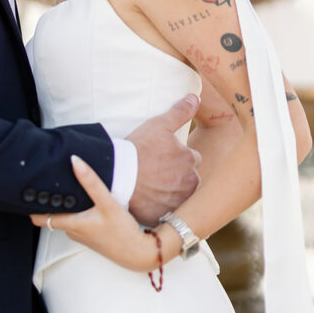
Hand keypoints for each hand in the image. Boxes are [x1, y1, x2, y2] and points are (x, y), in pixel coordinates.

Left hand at [31, 156, 156, 271]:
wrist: (139, 253)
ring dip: (63, 205)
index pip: (40, 218)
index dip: (32, 206)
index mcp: (72, 224)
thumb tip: (75, 161)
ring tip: (62, 186)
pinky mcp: (91, 234)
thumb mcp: (107, 203)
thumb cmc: (122, 232)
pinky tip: (82, 199)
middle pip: (52, 215)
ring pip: (65, 217)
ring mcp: (81, 234)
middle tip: (44, 182)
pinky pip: (76, 220)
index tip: (27, 191)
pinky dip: (74, 210)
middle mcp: (73, 231)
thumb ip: (91, 182)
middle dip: (47, 201)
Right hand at [126, 94, 200, 225]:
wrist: (118, 174)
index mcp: (191, 160)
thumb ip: (180, 111)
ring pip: (180, 195)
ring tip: (152, 185)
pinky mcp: (166, 215)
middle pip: (188, 178)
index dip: (177, 157)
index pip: (191, 158)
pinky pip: (167, 211)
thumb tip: (196, 97)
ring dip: (171, 192)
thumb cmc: (138, 147)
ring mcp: (179, 201)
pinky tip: (148, 199)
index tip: (163, 157)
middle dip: (178, 176)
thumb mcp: (159, 124)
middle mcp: (190, 182)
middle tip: (156, 172)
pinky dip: (161, 206)